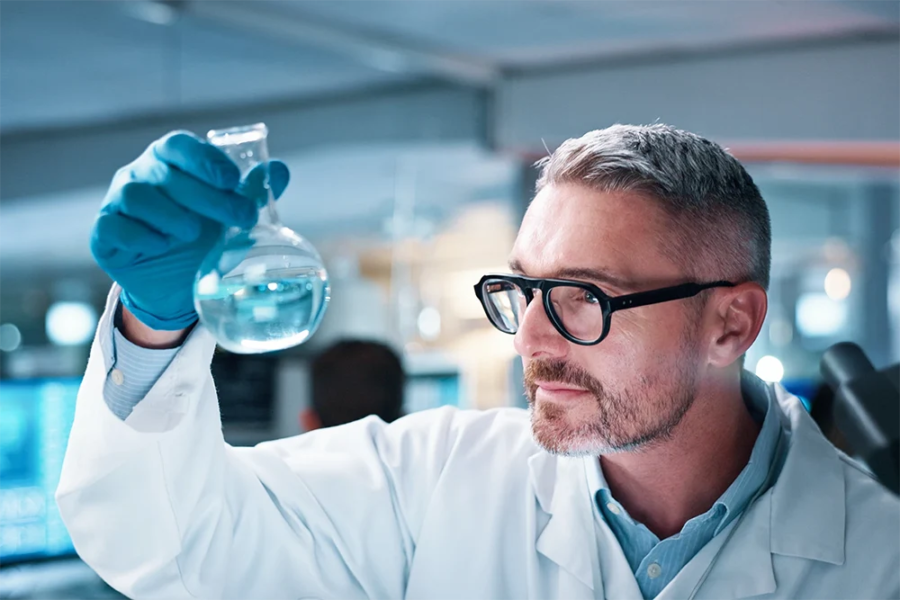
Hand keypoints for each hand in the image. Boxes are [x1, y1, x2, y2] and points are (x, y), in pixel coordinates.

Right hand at [91, 131, 288, 330]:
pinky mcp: (103, 233)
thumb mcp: (229, 216)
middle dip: (206, 195)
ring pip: (136, 195)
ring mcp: (117, 203)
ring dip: (171, 215)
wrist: (175, 285)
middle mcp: (139, 175)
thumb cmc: (201, 239)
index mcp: (169, 162)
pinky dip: (141, 236)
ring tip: (193, 234)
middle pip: (164, 172)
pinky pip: (115, 227)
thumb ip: (251, 191)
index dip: (206, 160)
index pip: (180, 145)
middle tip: (241, 218)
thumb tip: (278, 170)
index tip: (233, 181)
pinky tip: (162, 246)